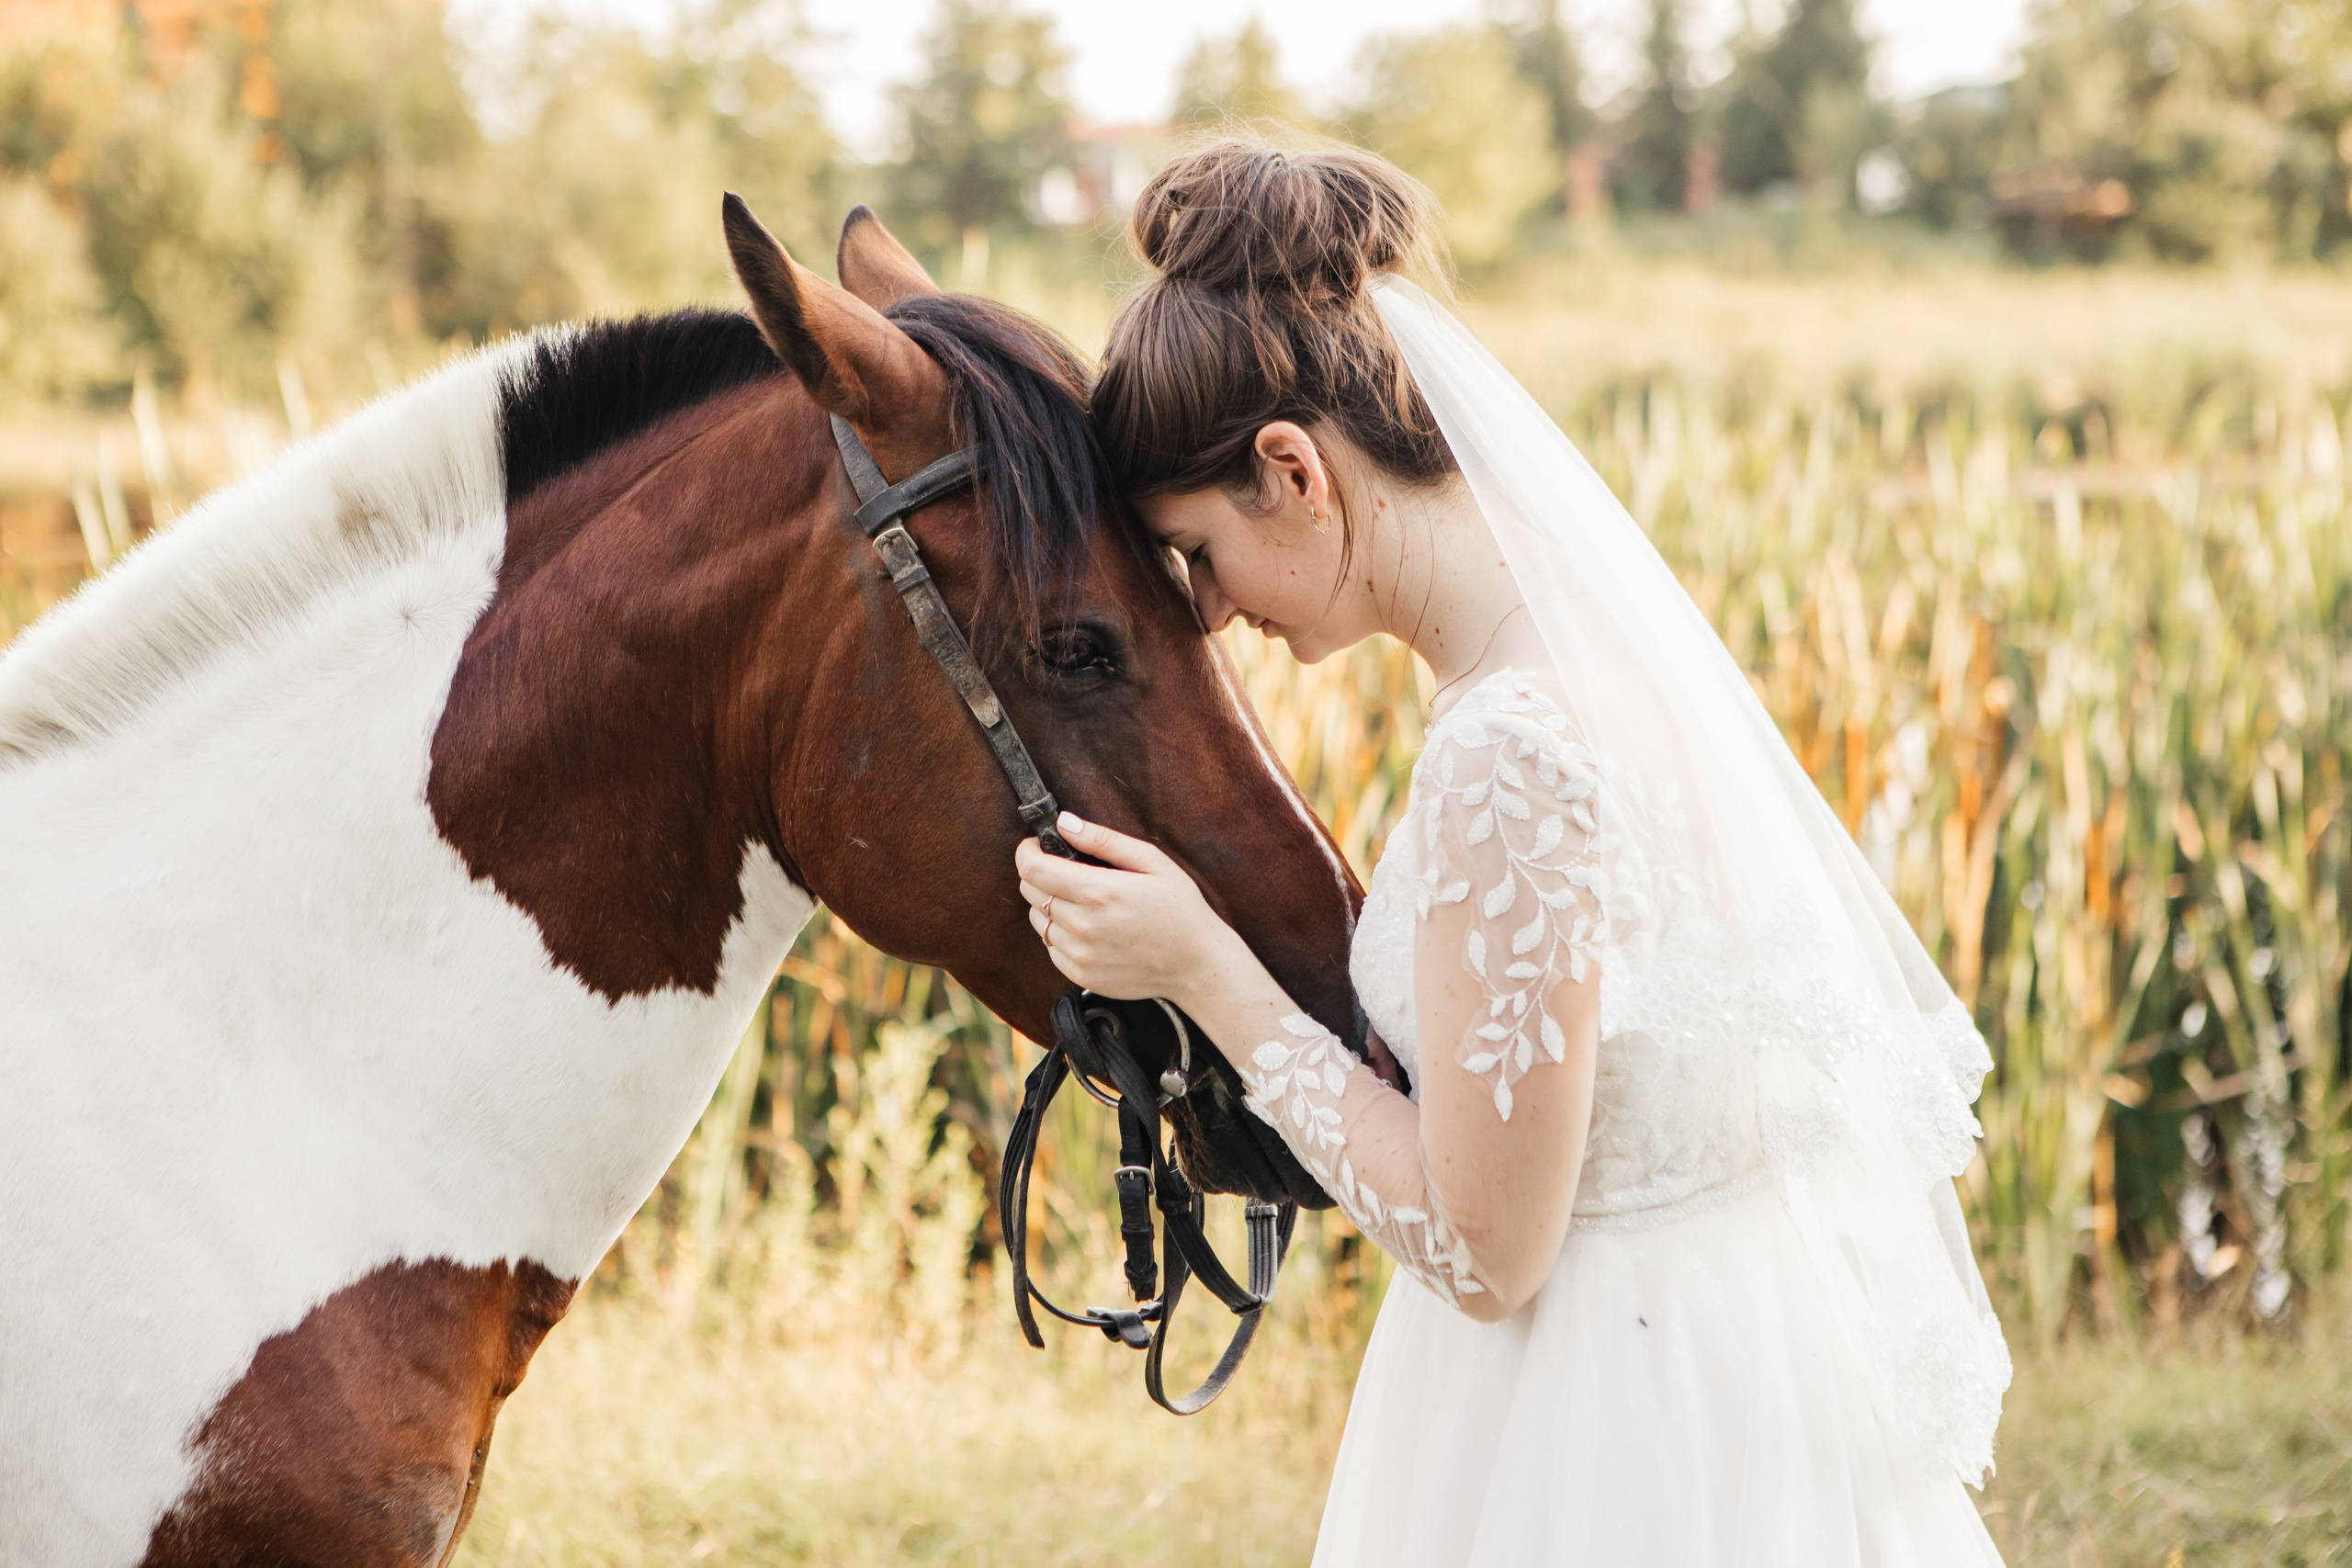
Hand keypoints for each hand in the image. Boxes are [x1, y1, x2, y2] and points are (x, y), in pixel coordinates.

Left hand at [1014, 812, 1251, 1006]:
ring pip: (1037, 919)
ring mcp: (1079, 954)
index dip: (1027, 851)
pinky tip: (1090, 928)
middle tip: (1066, 870)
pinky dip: (1060, 933)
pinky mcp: (1080, 974)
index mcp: (1099, 892)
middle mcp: (1083, 926)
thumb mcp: (1152, 861)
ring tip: (1084, 902)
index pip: (1033, 868)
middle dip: (1039, 873)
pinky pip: (1050, 946)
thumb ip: (1104, 840)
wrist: (1197, 965)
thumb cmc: (1179, 908)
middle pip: (1029, 891)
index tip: (1036, 845)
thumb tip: (1064, 823)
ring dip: (1049, 904)